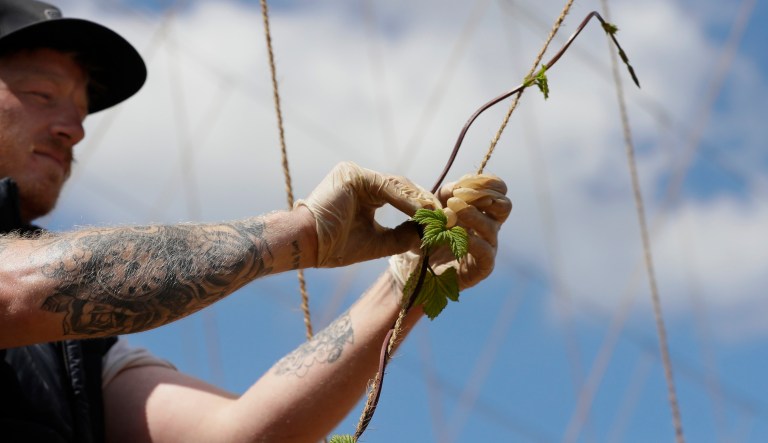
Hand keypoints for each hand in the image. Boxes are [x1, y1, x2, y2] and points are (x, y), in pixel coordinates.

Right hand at [296, 162, 439, 267]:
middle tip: (445, 219)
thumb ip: (400, 236)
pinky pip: (386, 186)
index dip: (420, 208)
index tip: (440, 223)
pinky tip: (422, 212)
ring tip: (437, 217)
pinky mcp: (352, 175)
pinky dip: (405, 200)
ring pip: (396, 185)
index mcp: (362, 192)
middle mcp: (359, 179)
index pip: (399, 195)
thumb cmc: (333, 247)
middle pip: (400, 187)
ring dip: (418, 202)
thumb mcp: (375, 242)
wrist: (306, 245)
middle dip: (423, 203)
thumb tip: (427, 236)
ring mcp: (354, 173)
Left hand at [389, 173, 510, 289]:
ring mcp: (487, 248)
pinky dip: (473, 241)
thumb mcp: (434, 207)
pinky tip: (457, 235)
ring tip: (450, 211)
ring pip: (491, 227)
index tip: (461, 184)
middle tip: (458, 197)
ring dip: (471, 215)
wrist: (415, 267)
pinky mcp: (481, 269)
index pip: (498, 190)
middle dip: (483, 196)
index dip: (484, 183)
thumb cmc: (426, 234)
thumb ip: (445, 194)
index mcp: (482, 210)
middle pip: (505, 205)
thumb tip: (456, 188)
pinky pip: (485, 253)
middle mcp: (489, 228)